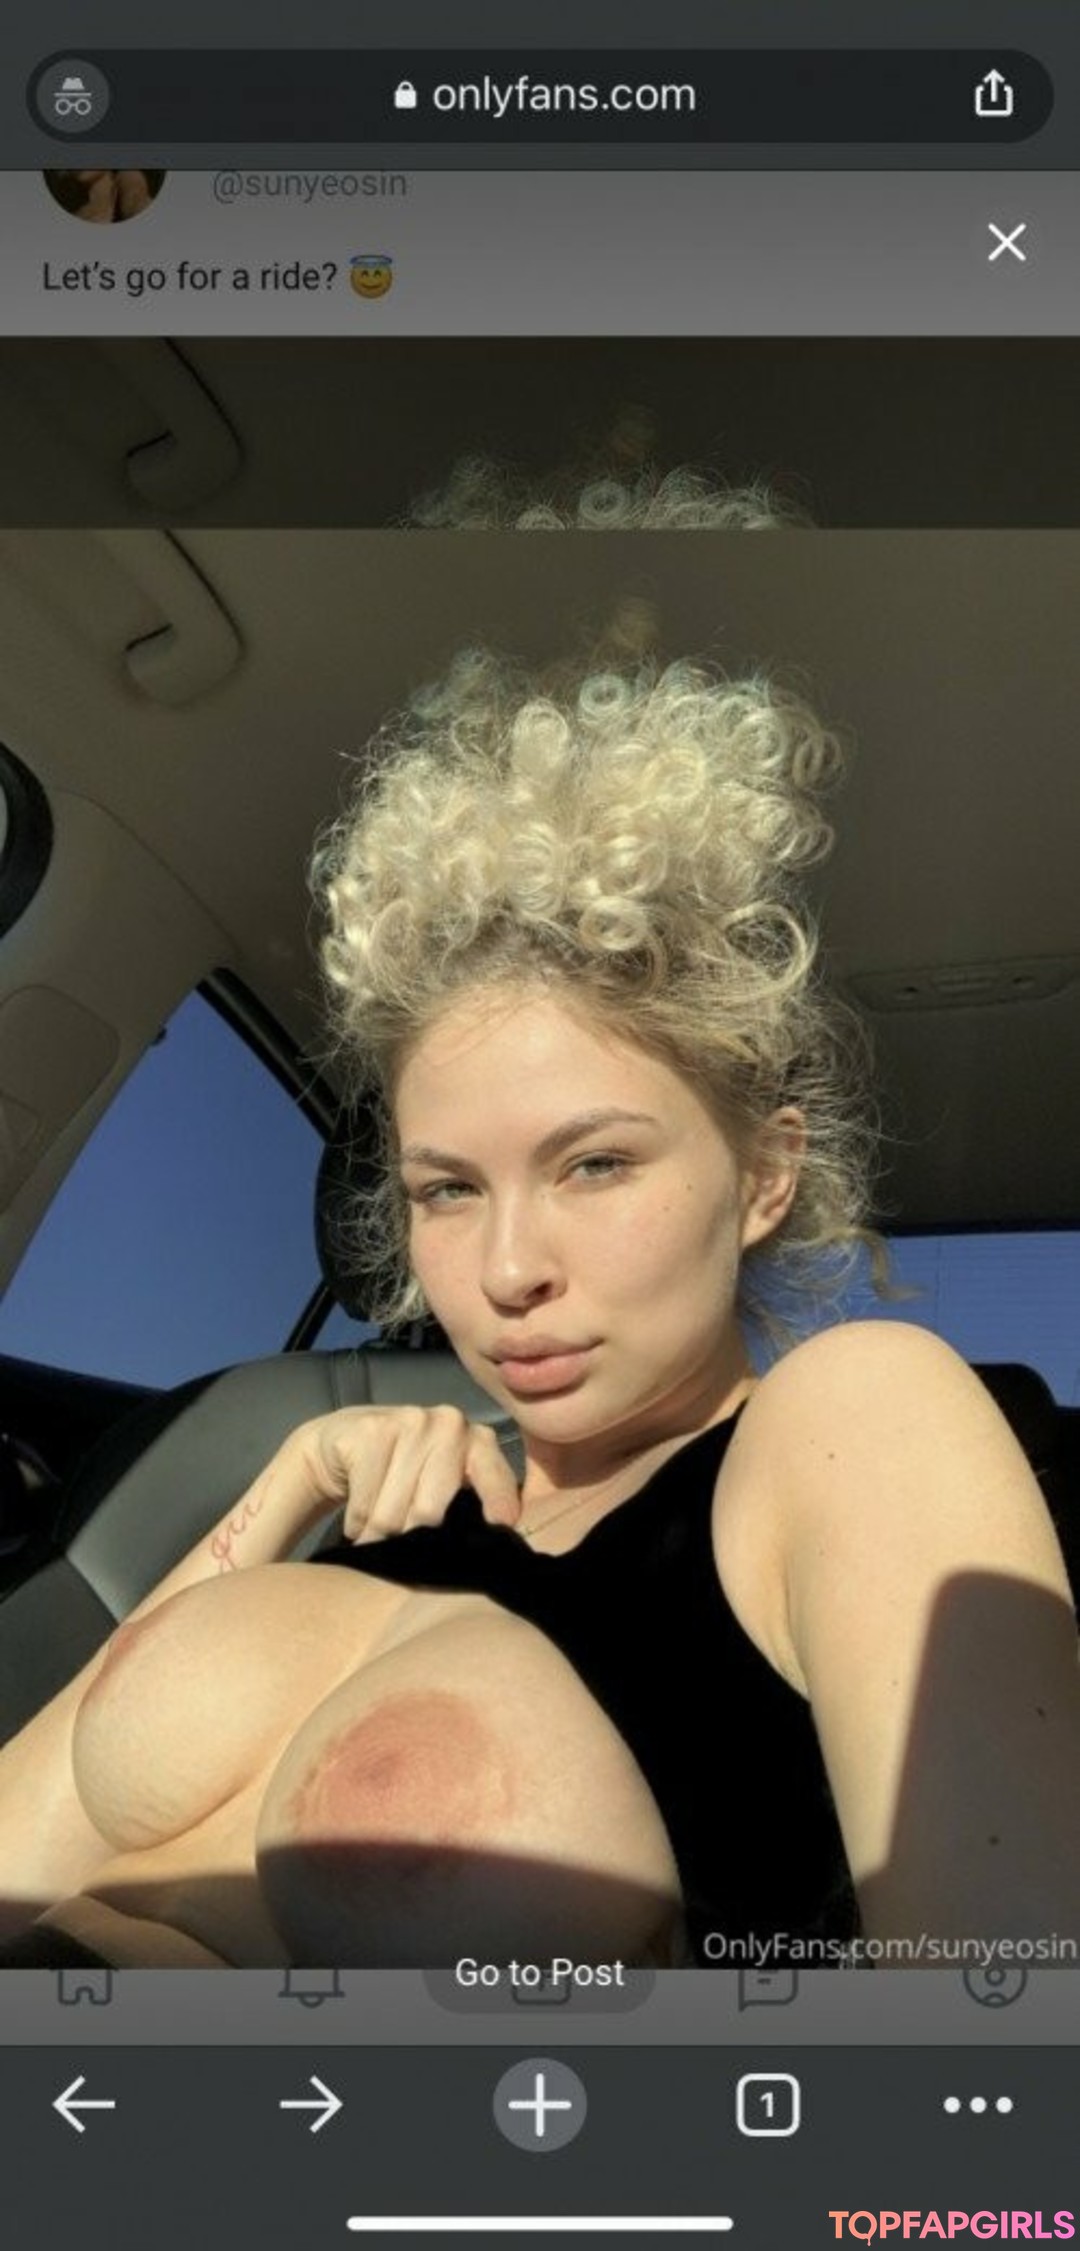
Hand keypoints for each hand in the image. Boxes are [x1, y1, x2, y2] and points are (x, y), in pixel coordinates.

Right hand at [293, 1405, 521, 1544]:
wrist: (342, 1442)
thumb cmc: (403, 1475)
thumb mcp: (444, 1489)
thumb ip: (469, 1506)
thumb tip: (483, 1552)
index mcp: (479, 1442)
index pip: (495, 1478)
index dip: (499, 1505)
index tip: (501, 1529)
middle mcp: (451, 1425)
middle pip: (431, 1513)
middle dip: (410, 1539)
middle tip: (400, 1539)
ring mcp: (411, 1421)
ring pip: (394, 1515)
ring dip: (378, 1535)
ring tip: (375, 1529)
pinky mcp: (371, 1430)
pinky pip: (365, 1504)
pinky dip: (357, 1522)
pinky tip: (358, 1514)